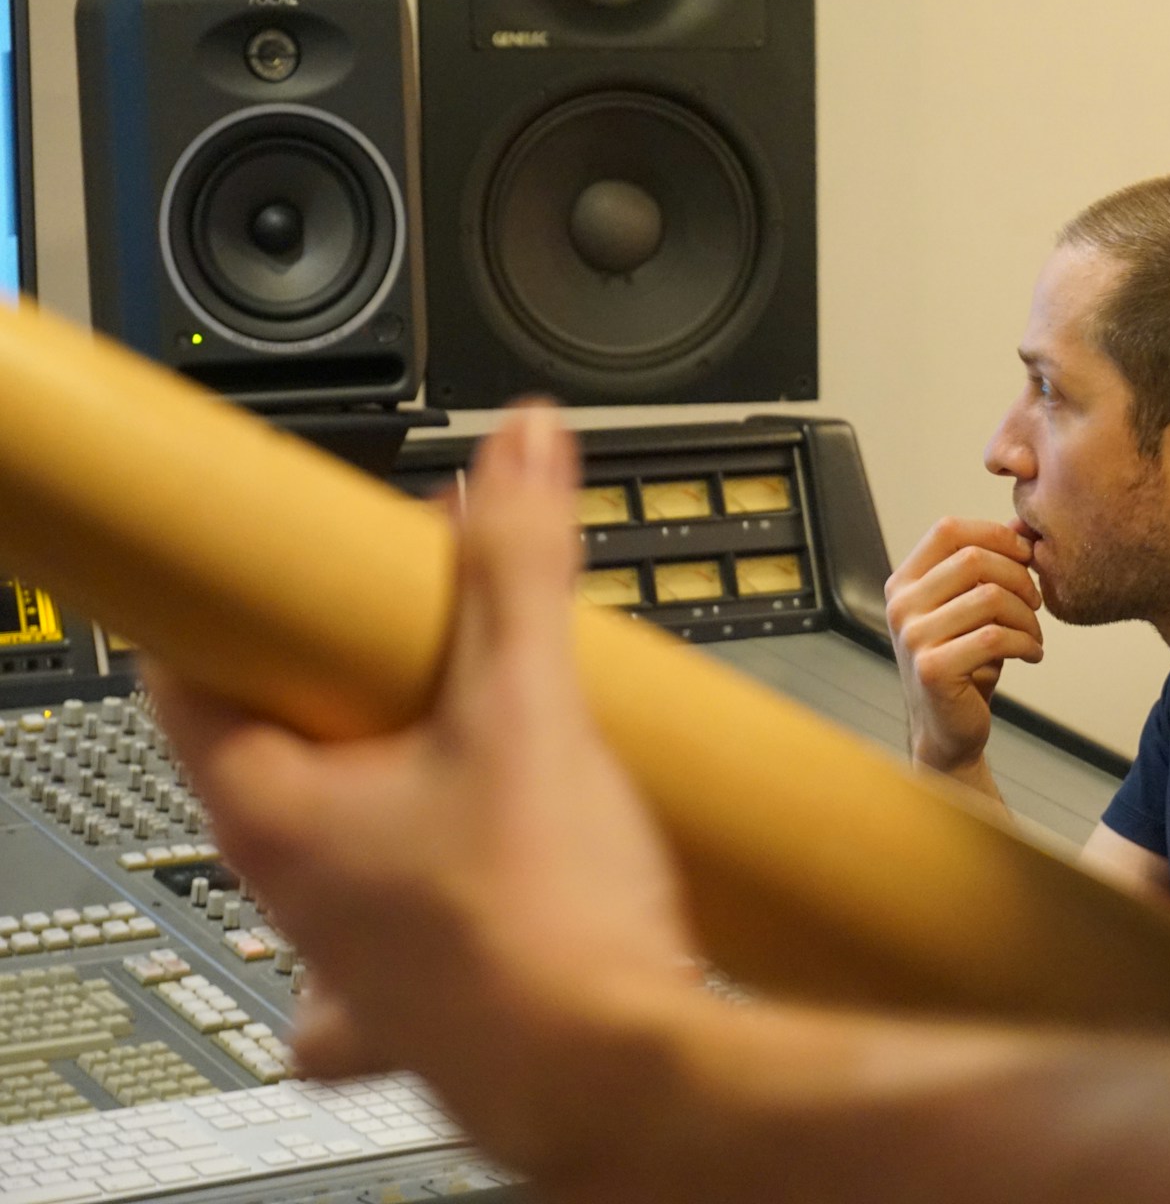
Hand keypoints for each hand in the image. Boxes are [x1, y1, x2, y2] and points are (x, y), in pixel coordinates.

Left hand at [146, 403, 698, 1170]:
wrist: (624, 1078)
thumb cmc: (543, 929)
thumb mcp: (531, 705)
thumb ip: (520, 563)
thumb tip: (519, 451)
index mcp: (275, 812)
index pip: (186, 674)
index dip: (238, 600)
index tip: (286, 561)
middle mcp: (293, 893)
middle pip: (272, 750)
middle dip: (344, 682)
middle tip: (419, 629)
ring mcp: (352, 958)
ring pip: (332, 846)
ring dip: (384, 787)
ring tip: (472, 738)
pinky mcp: (424, 1002)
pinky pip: (398, 938)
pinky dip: (433, 897)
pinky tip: (490, 873)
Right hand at [883, 517, 1043, 780]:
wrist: (946, 728)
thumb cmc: (964, 661)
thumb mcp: (971, 607)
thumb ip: (988, 566)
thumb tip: (1023, 524)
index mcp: (904, 582)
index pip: (948, 530)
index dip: (994, 534)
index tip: (1026, 555)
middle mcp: (901, 605)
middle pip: (973, 560)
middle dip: (1019, 576)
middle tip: (1037, 601)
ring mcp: (913, 637)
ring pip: (989, 598)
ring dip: (1027, 615)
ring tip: (1035, 633)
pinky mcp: (933, 669)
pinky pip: (995, 637)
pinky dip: (1026, 643)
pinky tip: (1032, 654)